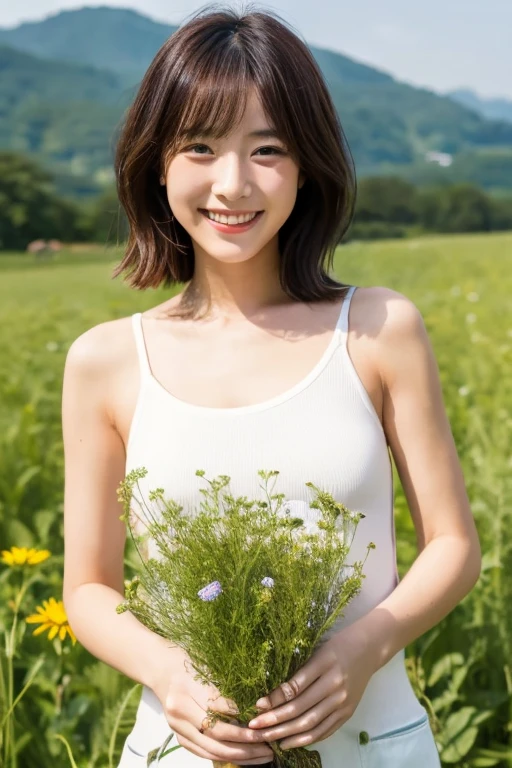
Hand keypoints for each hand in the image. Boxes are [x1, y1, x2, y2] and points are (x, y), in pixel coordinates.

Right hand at [151, 647, 273, 764]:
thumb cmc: (188, 663)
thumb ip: (226, 688)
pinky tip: (245, 757)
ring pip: (212, 750)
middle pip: (217, 735)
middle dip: (246, 743)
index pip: (220, 710)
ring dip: (240, 755)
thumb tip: (254, 707)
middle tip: (268, 743)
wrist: (161, 669)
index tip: (264, 720)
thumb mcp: (208, 667)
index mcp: (186, 691)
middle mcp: (179, 714)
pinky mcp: (179, 738)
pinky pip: (205, 753)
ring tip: (262, 755)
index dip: (244, 717)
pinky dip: (226, 756)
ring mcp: (177, 729)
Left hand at [247, 627, 375, 749]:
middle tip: (254, 728)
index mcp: (324, 664)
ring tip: (268, 739)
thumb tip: (273, 693)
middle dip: (275, 721)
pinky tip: (290, 742)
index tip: (257, 706)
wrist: (370, 648)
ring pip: (311, 724)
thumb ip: (299, 671)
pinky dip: (306, 739)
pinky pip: (325, 730)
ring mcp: (342, 702)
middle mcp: (334, 685)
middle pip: (300, 709)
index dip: (274, 699)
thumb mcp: (317, 650)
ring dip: (287, 734)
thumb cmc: (339, 644)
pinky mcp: (348, 712)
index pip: (295, 687)